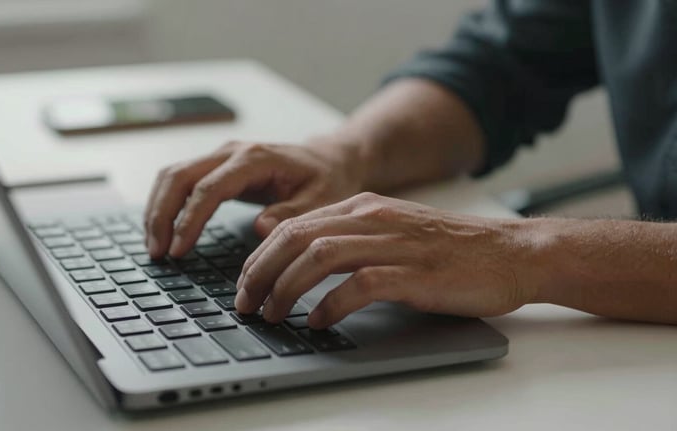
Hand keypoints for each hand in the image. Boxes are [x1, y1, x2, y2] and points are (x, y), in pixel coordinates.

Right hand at [144, 138, 365, 257]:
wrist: (330, 160)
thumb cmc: (327, 180)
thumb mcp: (321, 200)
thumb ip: (291, 215)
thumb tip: (260, 230)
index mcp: (255, 159)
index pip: (209, 188)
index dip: (189, 220)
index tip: (179, 250)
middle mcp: (232, 152)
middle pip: (179, 176)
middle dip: (161, 214)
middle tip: (157, 253)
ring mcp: (221, 156)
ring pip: (172, 175)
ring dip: (157, 209)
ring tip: (155, 247)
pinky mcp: (217, 166)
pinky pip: (180, 180)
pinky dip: (166, 204)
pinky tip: (164, 231)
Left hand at [235, 192, 541, 328]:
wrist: (512, 252)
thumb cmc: (451, 249)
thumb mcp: (392, 230)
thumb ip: (349, 236)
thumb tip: (300, 257)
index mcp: (364, 206)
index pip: (294, 225)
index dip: (260, 256)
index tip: (245, 283)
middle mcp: (373, 218)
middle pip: (296, 237)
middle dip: (260, 272)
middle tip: (246, 303)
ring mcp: (394, 244)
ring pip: (319, 257)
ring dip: (286, 288)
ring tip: (272, 314)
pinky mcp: (415, 273)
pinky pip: (359, 285)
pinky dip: (330, 305)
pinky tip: (318, 321)